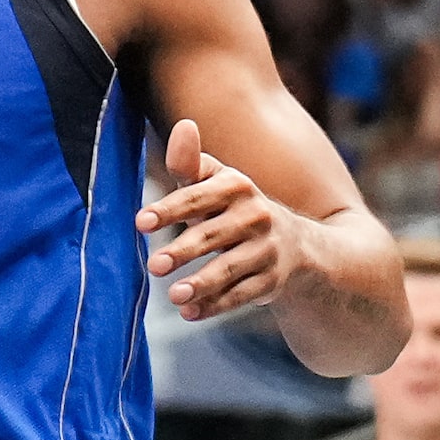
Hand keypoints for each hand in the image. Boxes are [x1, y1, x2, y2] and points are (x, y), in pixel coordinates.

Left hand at [138, 119, 304, 321]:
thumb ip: (191, 163)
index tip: (141, 222)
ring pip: (231, 268)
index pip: (200, 195)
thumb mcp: (218, 184)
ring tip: (174, 296)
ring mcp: (267, 250)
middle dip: (184, 250)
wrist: (298, 244)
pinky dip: (215, 306)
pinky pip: (242, 295)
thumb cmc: (237, 210)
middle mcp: (257, 215)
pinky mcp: (272, 280)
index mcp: (238, 186)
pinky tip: (190, 314)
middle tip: (154, 265)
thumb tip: (182, 125)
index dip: (171, 208)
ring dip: (202, 283)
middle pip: (214, 235)